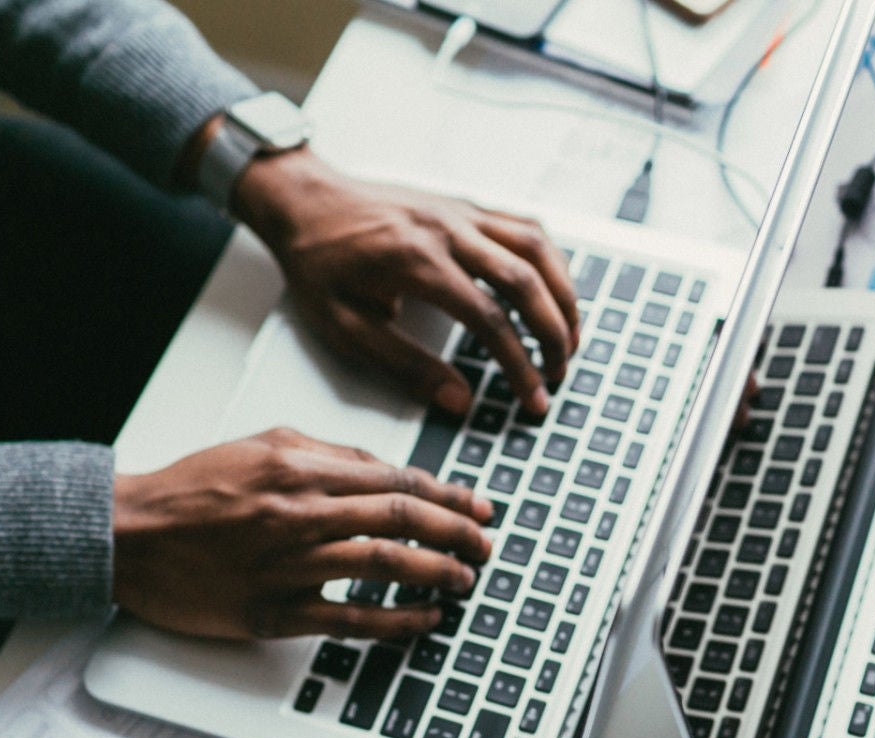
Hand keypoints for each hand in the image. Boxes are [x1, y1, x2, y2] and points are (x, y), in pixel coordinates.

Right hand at [112, 428, 491, 639]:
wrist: (127, 536)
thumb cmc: (192, 490)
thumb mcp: (261, 444)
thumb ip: (329, 453)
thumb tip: (390, 469)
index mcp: (299, 467)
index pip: (395, 480)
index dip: (447, 496)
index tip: (478, 507)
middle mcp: (298, 512)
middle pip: (401, 519)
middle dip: (457, 532)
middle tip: (486, 544)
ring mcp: (286, 565)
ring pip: (384, 565)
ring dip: (437, 573)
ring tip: (465, 579)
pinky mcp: (272, 612)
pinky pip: (350, 619)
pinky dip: (397, 620)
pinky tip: (426, 618)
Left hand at [235, 150, 578, 417]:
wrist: (303, 199)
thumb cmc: (317, 263)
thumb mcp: (345, 327)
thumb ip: (405, 365)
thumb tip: (459, 400)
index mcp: (416, 263)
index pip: (490, 321)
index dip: (519, 366)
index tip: (533, 398)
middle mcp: (447, 230)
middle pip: (526, 282)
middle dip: (554, 335)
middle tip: (559, 374)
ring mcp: (461, 211)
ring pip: (537, 248)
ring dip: (564, 295)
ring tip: (571, 337)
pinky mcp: (465, 205)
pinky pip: (524, 226)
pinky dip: (549, 260)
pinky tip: (553, 291)